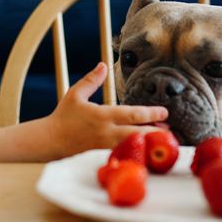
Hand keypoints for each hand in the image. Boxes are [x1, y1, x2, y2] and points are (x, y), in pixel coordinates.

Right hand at [44, 63, 167, 158]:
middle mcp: (107, 132)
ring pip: (133, 147)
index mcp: (102, 115)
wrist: (50, 141)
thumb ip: (91, 80)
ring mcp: (105, 147)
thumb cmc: (63, 117)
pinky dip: (137, 154)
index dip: (150, 113)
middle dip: (156, 132)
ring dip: (149, 144)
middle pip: (137, 133)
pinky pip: (124, 156)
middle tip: (171, 130)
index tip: (165, 112)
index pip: (132, 114)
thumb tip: (103, 65)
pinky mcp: (103, 156)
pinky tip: (147, 154)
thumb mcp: (75, 94)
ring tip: (165, 142)